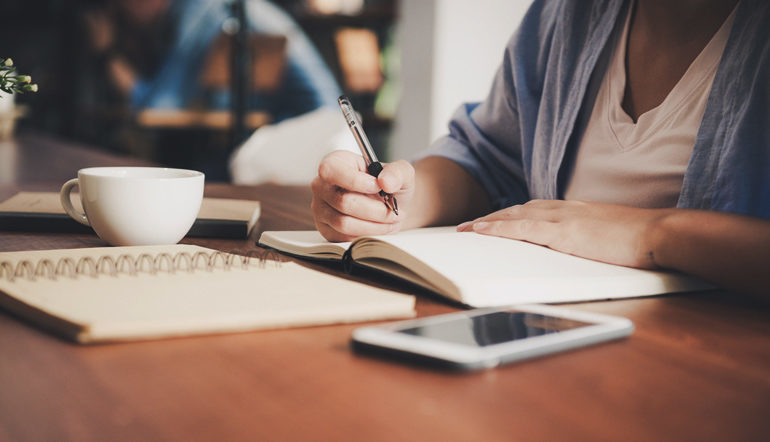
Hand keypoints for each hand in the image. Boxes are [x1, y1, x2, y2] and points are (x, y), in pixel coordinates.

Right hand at [311, 150, 414, 241]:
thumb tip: (386, 182)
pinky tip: (378, 228)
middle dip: (375, 210)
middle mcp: (322, 185)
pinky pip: (344, 237)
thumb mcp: (401, 172)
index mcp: (336, 163)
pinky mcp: (326, 229)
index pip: (331, 171)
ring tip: (389, 220)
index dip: (356, 182)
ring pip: (344, 223)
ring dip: (373, 225)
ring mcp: (321, 208)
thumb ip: (397, 172)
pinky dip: (366, 235)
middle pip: (343, 202)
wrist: (390, 205)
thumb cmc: (389, 186)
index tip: (378, 187)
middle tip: (392, 211)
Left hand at [457, 200, 671, 268]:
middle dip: (492, 218)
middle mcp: (564, 209)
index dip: (511, 215)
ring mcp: (563, 219)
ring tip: (466, 229)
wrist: (658, 233)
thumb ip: (590, 237)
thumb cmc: (640, 238)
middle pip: (519, 209)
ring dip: (488, 222)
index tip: (494, 221)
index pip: (535, 210)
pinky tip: (481, 230)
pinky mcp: (564, 233)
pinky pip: (522, 228)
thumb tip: (581, 247)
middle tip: (468, 226)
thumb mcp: (608, 234)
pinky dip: (498, 227)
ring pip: (515, 215)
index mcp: (575, 211)